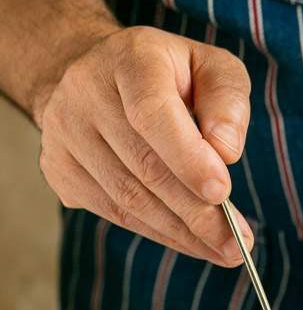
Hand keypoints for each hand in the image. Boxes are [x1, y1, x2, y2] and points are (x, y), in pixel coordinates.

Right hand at [36, 25, 252, 264]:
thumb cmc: (170, 75)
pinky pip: (114, 213)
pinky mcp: (59, 168)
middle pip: (144, 166)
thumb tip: (226, 152)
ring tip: (224, 250)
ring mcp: (65, 132)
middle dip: (197, 213)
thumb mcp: (211, 67)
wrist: (98, 75)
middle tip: (237, 243)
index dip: (188, 158)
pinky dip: (159, 233)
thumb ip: (227, 100)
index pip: (152, 113)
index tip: (222, 193)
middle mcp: (86, 92)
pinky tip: (192, 243)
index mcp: (129, 59)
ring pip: (128, 199)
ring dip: (182, 233)